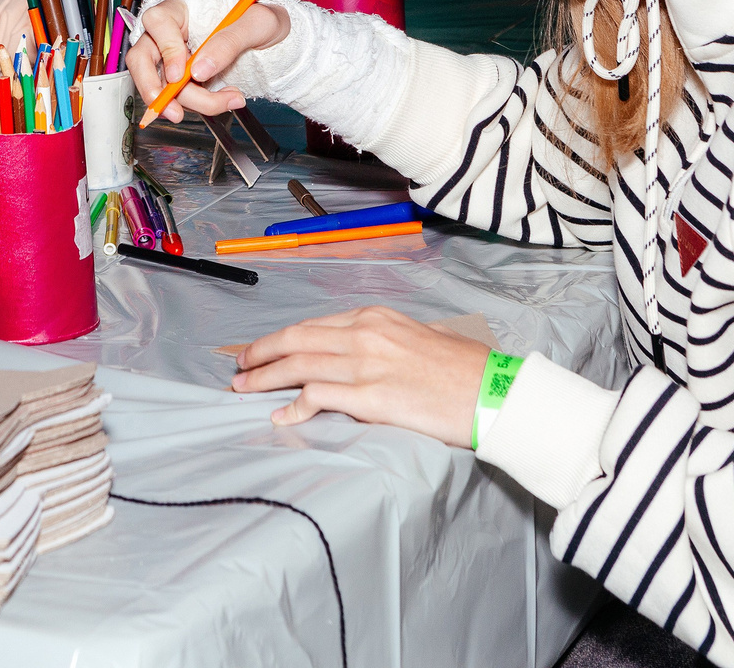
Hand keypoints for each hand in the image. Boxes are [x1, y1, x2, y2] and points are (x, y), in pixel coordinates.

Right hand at [124, 0, 288, 122]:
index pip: (159, 22)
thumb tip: (200, 70)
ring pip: (158, 83)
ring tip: (226, 101)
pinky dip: (196, 105)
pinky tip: (222, 101)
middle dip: (152, 88)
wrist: (276, 40)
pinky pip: (175, 95)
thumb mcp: (258, 22)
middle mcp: (170, 32)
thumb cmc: (263, 20)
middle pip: (141, 58)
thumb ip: (229, 41)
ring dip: (187, 101)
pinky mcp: (180, 78)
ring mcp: (172, 57)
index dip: (165, 49)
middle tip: (174, 111)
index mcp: (182, 7)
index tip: (180, 74)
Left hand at [231, 307, 487, 446]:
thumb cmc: (467, 368)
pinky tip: (281, 415)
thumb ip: (391, 338)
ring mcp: (366, 364)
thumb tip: (371, 348)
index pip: (314, 325)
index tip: (262, 348)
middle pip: (296, 339)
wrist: (495, 392)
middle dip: (260, 352)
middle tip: (238, 366)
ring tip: (243, 387)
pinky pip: (319, 397)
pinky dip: (294, 405)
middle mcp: (365, 334)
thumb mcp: (425, 335)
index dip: (281, 338)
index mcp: (376, 317)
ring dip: (265, 377)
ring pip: (299, 364)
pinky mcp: (371, 397)